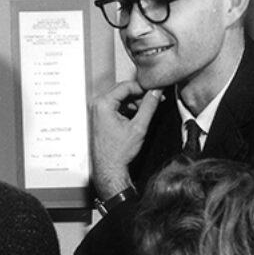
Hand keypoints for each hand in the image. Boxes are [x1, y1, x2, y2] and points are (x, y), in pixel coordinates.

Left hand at [89, 80, 161, 198]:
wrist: (109, 168)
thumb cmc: (118, 153)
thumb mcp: (139, 126)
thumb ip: (149, 106)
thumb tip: (156, 92)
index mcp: (103, 104)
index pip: (126, 85)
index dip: (143, 88)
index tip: (155, 90)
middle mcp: (97, 106)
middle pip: (122, 90)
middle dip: (139, 95)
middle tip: (154, 100)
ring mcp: (97, 112)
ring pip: (120, 98)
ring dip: (134, 102)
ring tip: (146, 111)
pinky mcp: (99, 118)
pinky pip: (115, 107)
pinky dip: (127, 109)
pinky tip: (136, 117)